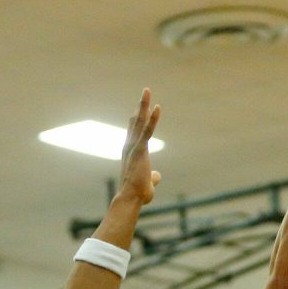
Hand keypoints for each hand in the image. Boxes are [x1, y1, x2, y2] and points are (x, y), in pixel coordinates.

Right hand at [119, 89, 161, 203]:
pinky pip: (147, 130)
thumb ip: (153, 177)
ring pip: (139, 121)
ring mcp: (134, 146)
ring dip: (143, 105)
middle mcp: (130, 145)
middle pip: (135, 120)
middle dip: (141, 105)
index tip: (140, 106)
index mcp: (131, 151)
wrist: (131, 198)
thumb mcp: (148, 183)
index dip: (138, 118)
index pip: (135, 130)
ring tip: (147, 90)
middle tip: (145, 91)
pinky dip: (152, 119)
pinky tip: (157, 107)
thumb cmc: (138, 193)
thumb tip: (156, 176)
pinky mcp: (140, 150)